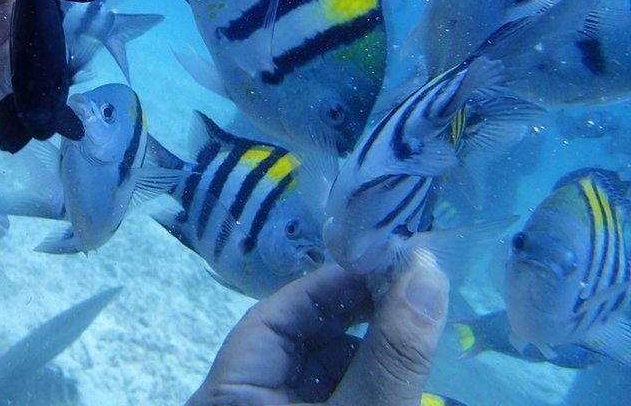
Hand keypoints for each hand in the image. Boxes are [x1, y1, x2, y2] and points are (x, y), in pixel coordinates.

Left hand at [187, 258, 448, 405]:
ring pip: (323, 370)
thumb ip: (389, 352)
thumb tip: (426, 270)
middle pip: (301, 341)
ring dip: (370, 349)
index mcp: (228, 392)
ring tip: (419, 324)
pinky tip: (404, 370)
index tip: (388, 262)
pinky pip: (333, 394)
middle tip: (415, 290)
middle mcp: (246, 400)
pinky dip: (368, 382)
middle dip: (358, 315)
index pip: (274, 316)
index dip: (332, 286)